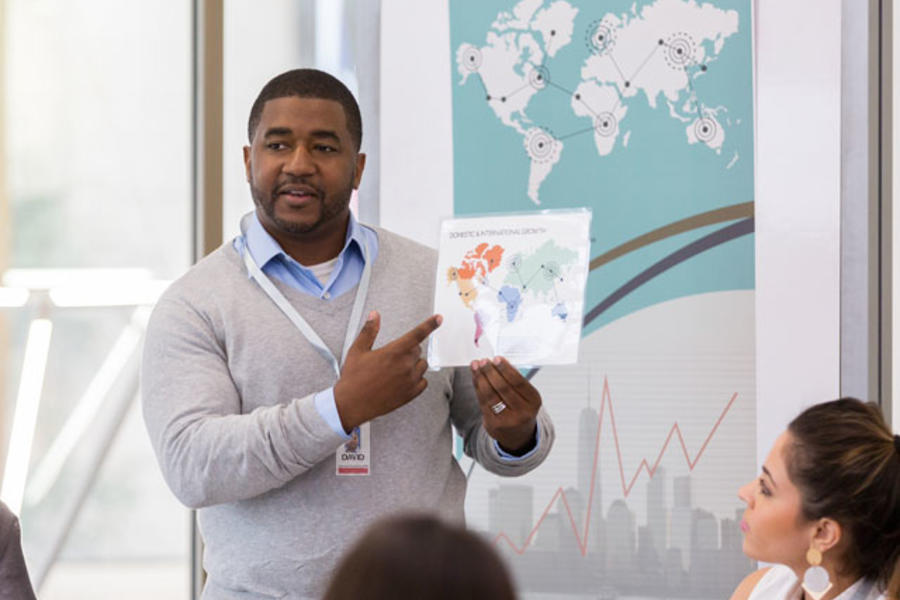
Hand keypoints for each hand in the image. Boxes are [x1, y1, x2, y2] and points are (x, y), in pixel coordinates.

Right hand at [334, 311, 441, 431]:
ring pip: (422, 365)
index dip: (430, 324)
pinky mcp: (411, 394)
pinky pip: (423, 382)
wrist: (352, 404)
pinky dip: (417, 379)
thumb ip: (369, 331)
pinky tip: (403, 380)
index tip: (439, 318)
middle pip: (417, 350)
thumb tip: (374, 316)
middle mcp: (405, 366)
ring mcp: (410, 381)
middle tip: (392, 357)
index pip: (417, 334)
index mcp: (394, 352)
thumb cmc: (353, 378)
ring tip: (396, 369)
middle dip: (408, 350)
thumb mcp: (357, 350)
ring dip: (413, 364)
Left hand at [471, 357, 540, 454]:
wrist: (517, 436)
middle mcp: (522, 412)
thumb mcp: (526, 396)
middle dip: (491, 372)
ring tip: (476, 365)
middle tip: (484, 361)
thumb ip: (514, 381)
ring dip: (481, 377)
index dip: (506, 369)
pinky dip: (477, 387)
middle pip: (503, 388)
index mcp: (533, 402)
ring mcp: (506, 420)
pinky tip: (476, 377)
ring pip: (490, 395)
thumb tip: (496, 362)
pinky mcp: (492, 424)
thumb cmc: (521, 410)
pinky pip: (482, 402)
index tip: (497, 358)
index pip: (518, 382)